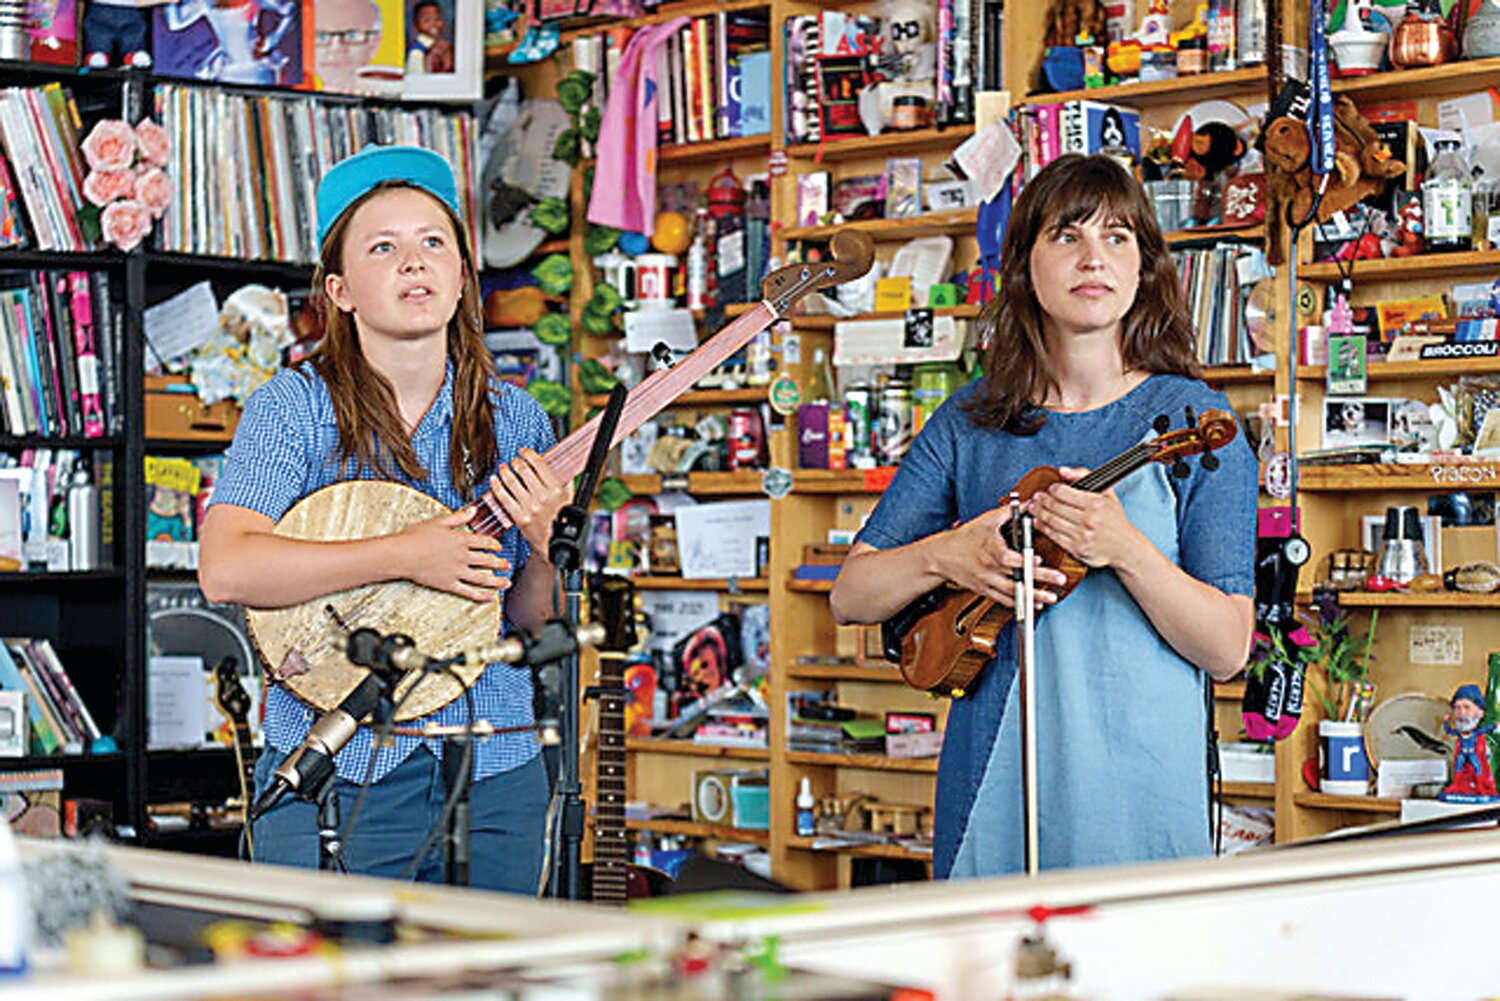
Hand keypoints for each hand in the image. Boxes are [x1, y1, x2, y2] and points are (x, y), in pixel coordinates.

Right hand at [395, 507, 510, 602]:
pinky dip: (481, 596)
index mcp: (460, 539)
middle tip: (507, 565)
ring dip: (497, 581)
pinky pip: (468, 591)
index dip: (494, 545)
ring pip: (482, 577)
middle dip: (500, 563)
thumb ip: (458, 517)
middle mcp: (462, 556)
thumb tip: (473, 510)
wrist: (402, 554)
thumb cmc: (415, 537)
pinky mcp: (449, 584)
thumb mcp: (438, 522)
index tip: (499, 548)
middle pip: (487, 560)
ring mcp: (456, 571)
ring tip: (506, 582)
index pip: (484, 542)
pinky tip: (490, 597)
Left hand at [490, 447, 572, 557]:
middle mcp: (543, 498)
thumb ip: (564, 482)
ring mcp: (530, 508)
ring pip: (512, 482)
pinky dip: (497, 487)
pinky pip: (504, 498)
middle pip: (524, 471)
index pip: (539, 465)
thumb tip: (561, 466)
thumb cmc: (562, 521)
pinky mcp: (519, 517)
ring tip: (503, 468)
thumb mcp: (569, 499)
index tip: (524, 452)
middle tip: (514, 461)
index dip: (529, 454)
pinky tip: (495, 480)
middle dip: (516, 462)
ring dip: (505, 471)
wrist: (554, 543)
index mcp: (556, 491)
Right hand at [926, 507, 1067, 609]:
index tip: (1039, 560)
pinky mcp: (984, 590)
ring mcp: (987, 581)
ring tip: (1050, 598)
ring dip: (1033, 596)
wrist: (941, 556)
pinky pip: (1003, 600)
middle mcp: (989, 568)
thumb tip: (1029, 504)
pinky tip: (1033, 604)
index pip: (1009, 557)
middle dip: (1039, 580)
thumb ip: (1009, 512)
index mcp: (991, 549)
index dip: (1024, 560)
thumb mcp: (986, 521)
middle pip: (1017, 576)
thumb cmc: (964, 538)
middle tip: (1059, 581)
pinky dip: (1019, 603)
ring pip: (1013, 592)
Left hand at [1028, 467, 1145, 569]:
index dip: (1052, 489)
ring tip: (1032, 507)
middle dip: (1040, 500)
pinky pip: (1053, 536)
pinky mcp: (1076, 549)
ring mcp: (1081, 535)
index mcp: (1095, 504)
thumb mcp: (1107, 492)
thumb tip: (1063, 471)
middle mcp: (1088, 520)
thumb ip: (1085, 476)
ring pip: (1050, 521)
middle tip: (1036, 497)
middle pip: (1053, 506)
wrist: (1125, 547)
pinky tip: (1038, 521)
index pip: (1062, 492)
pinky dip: (1042, 527)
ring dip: (1037, 512)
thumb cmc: (1115, 519)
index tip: (1049, 489)